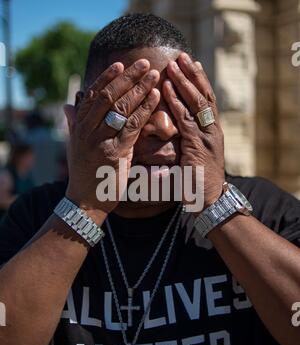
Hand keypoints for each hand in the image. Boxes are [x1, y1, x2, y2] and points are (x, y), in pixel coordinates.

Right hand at [64, 59, 159, 220]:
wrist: (85, 202)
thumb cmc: (84, 174)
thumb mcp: (74, 147)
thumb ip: (73, 124)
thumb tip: (68, 105)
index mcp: (79, 127)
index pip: (93, 95)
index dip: (107, 78)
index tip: (121, 63)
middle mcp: (87, 131)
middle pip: (108, 96)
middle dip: (128, 78)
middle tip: (145, 64)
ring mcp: (99, 141)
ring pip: (120, 108)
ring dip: (139, 89)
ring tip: (154, 75)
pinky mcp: (114, 153)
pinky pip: (132, 126)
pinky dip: (144, 110)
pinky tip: (155, 97)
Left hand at [163, 53, 224, 212]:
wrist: (209, 201)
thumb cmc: (198, 183)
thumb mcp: (192, 159)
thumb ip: (183, 145)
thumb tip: (166, 136)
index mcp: (211, 132)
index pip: (206, 101)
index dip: (198, 82)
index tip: (190, 65)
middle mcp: (212, 130)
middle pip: (203, 96)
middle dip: (192, 75)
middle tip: (183, 56)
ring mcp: (207, 137)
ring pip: (196, 103)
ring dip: (184, 81)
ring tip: (176, 63)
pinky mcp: (198, 145)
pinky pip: (185, 119)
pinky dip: (176, 101)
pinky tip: (166, 88)